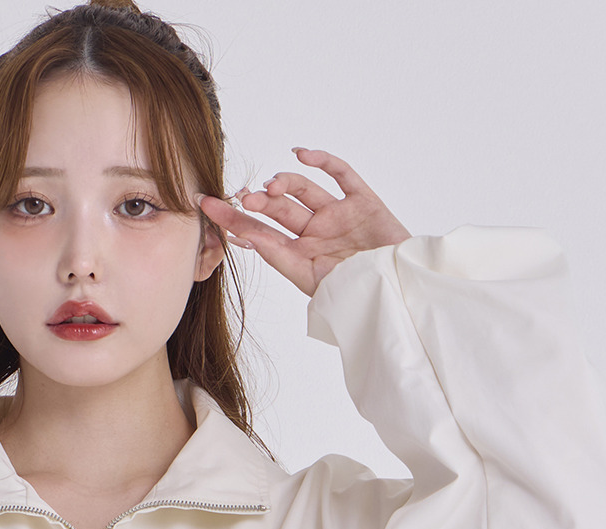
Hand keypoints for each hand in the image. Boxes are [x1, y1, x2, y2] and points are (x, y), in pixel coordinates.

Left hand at [199, 147, 410, 297]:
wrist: (398, 295)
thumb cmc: (356, 297)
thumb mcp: (310, 280)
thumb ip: (279, 257)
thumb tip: (247, 234)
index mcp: (300, 256)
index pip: (260, 232)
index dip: (234, 218)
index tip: (207, 205)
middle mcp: (316, 234)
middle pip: (279, 209)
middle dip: (259, 202)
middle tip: (246, 199)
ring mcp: (338, 216)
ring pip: (304, 189)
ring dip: (284, 182)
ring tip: (271, 187)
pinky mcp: (363, 202)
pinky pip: (341, 175)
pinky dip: (322, 161)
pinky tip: (300, 155)